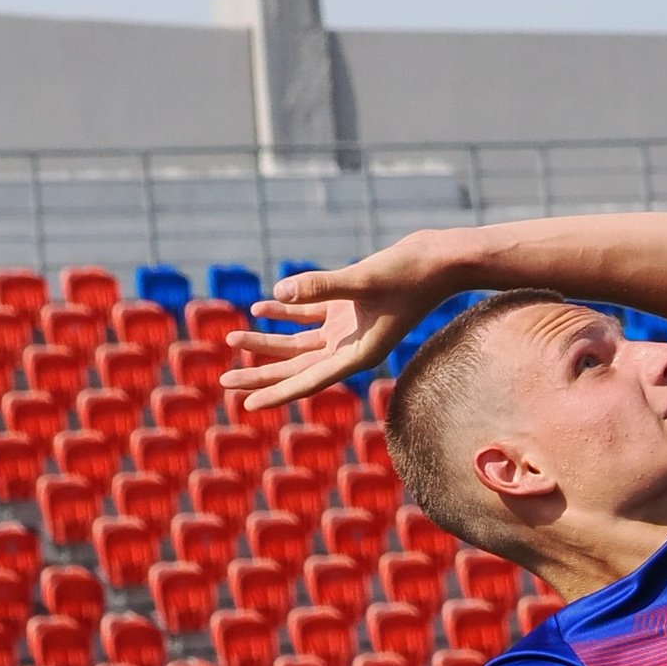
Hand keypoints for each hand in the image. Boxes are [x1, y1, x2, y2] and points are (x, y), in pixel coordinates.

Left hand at [222, 238, 445, 416]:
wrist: (442, 259)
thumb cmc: (411, 273)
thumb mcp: (364, 279)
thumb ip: (319, 286)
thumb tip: (277, 290)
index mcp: (358, 354)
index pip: (309, 381)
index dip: (276, 393)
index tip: (247, 406)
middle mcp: (351, 347)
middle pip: (297, 368)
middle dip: (260, 374)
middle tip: (224, 383)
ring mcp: (350, 327)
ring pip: (299, 343)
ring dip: (266, 342)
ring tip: (231, 340)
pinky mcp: (350, 305)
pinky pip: (309, 315)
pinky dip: (285, 311)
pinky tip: (261, 306)